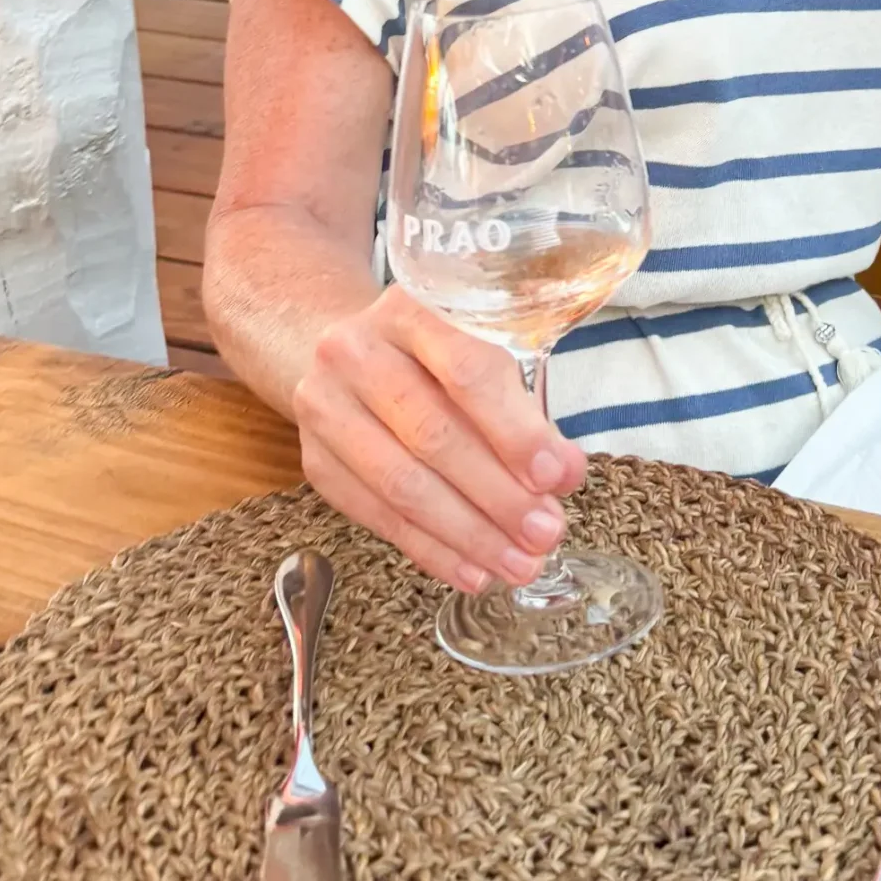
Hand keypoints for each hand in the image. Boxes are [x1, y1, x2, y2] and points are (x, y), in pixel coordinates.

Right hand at [291, 285, 587, 591]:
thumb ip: (519, 403)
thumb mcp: (473, 346)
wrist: (345, 353)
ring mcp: (325, 407)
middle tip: (547, 533)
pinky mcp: (316, 462)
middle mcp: (356, 351)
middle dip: (498, 494)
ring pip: (401, 484)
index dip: (515, 430)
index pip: (465, 370)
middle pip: (432, 434)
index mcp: (408, 308)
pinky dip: (431, 550)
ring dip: (469, 534)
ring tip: (519, 564)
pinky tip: (474, 572)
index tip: (558, 476)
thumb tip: (564, 474)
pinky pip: (377, 516)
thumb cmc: (432, 353)